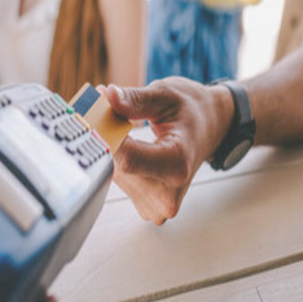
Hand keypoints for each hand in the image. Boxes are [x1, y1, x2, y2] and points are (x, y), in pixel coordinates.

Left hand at [105, 78, 234, 224]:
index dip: (104, 135)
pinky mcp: (146, 207)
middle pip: (117, 166)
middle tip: (104, 110)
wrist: (211, 127)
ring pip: (113, 174)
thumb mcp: (165, 95)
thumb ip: (134, 99)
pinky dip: (117, 160)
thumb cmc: (191, 111)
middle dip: (104, 137)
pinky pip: (118, 180)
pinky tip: (129, 147)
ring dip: (110, 149)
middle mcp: (167, 194)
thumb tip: (105, 96)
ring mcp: (157, 206)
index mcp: (177, 165)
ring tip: (125, 128)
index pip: (127, 159)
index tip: (91, 112)